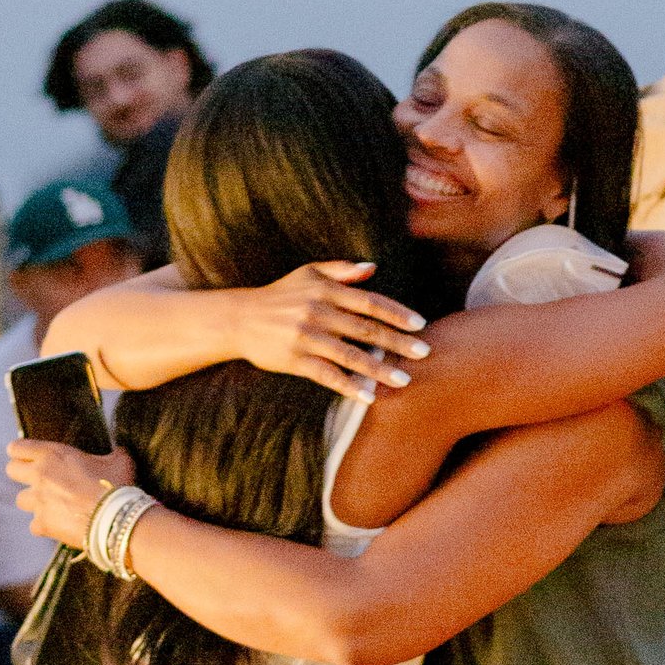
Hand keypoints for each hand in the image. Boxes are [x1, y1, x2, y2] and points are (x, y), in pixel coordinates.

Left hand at [7, 438, 135, 547]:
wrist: (116, 519)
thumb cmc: (117, 486)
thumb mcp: (119, 461)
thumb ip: (113, 453)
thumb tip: (119, 452)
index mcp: (53, 455)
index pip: (17, 448)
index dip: (21, 452)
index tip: (28, 457)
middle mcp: (40, 475)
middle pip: (11, 470)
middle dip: (22, 474)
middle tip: (38, 479)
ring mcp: (38, 502)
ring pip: (20, 499)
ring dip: (33, 501)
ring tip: (50, 504)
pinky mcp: (42, 524)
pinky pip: (34, 525)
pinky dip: (44, 525)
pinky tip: (58, 525)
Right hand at [236, 263, 428, 394]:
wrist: (239, 318)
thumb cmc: (279, 295)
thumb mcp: (308, 274)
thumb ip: (341, 270)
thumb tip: (373, 268)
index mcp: (326, 290)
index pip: (370, 302)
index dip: (398, 313)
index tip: (421, 326)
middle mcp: (318, 311)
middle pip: (366, 329)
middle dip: (398, 343)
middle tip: (424, 353)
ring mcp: (306, 336)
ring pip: (351, 355)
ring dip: (380, 369)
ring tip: (403, 380)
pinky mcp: (295, 359)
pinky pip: (327, 375)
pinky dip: (349, 386)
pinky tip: (369, 396)